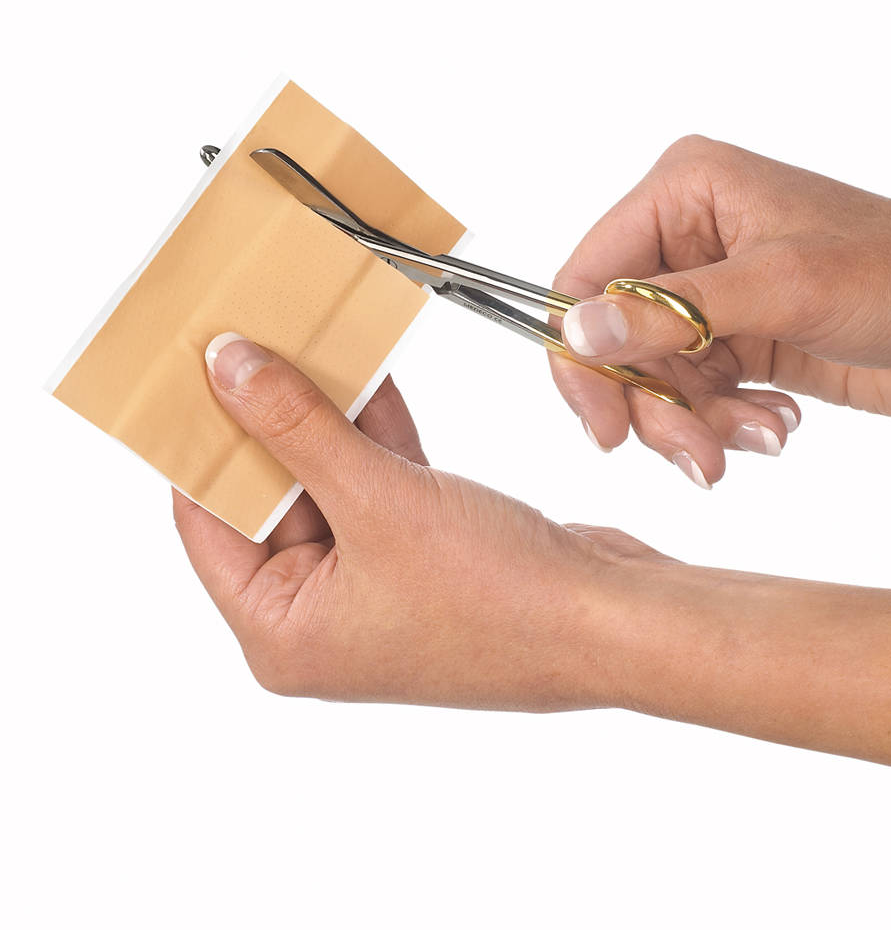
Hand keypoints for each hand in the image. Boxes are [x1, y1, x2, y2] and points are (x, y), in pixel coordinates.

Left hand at [174, 334, 657, 706]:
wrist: (612, 622)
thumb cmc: (501, 600)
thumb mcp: (379, 500)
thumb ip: (297, 428)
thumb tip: (228, 367)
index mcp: (282, 634)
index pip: (209, 522)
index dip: (203, 440)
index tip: (196, 365)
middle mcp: (321, 618)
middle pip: (271, 497)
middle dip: (271, 418)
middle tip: (255, 338)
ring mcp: (376, 586)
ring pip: (331, 483)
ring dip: (328, 417)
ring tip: (309, 340)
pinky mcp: (425, 557)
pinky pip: (381, 485)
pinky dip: (377, 436)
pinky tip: (370, 376)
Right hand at [551, 135, 890, 483]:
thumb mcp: (782, 289)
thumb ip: (672, 313)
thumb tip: (580, 330)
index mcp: (690, 191)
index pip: (589, 276)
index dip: (583, 355)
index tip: (604, 424)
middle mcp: (692, 237)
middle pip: (616, 339)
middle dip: (652, 404)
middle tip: (694, 455)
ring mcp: (716, 293)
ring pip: (654, 378)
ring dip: (695, 424)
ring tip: (755, 441)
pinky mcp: (741, 341)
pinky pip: (696, 396)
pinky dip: (724, 424)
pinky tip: (776, 426)